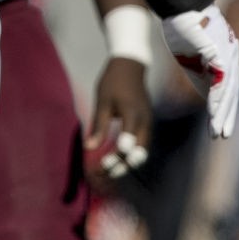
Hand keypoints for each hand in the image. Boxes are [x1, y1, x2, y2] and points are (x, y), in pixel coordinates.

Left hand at [84, 57, 151, 180]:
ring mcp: (148, 123)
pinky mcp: (147, 123)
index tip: (102, 165)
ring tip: (111, 170)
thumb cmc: (112, 82)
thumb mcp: (102, 102)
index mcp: (133, 115)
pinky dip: (132, 154)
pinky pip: (142, 144)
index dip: (116, 158)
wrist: (130, 66)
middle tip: (106, 173)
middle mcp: (145, 122)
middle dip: (124, 166)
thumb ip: (99, 126)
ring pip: (143, 151)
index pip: (127, 145)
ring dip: (128, 163)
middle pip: (139, 154)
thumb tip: (90, 148)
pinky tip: (118, 159)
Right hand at [162, 4, 238, 137]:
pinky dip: (216, 97)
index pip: (227, 88)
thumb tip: (206, 92)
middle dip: (225, 115)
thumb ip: (200, 71)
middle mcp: (230, 57)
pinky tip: (213, 111)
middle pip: (230, 92)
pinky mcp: (216, 52)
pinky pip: (218, 79)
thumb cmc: (184, 26)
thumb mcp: (192, 53)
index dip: (224, 108)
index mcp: (224, 59)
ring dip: (222, 112)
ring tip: (218, 130)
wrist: (180, 4)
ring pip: (227, 89)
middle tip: (221, 135)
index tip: (219, 127)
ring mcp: (225, 54)